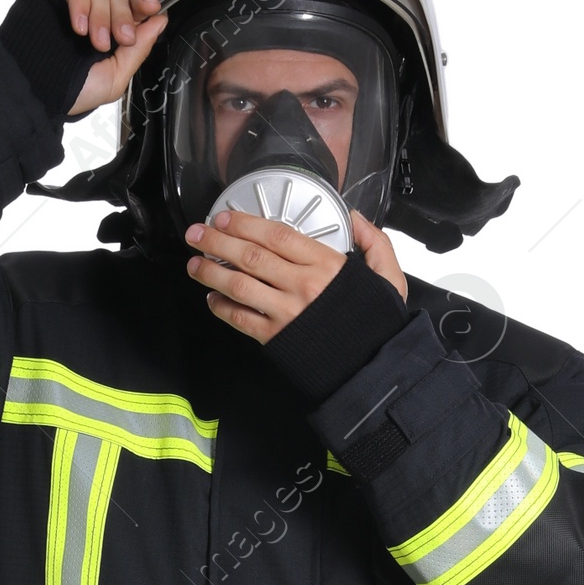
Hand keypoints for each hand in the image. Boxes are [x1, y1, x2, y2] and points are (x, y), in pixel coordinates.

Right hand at [58, 0, 165, 116]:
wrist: (34, 93)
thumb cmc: (70, 91)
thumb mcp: (114, 78)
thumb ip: (139, 49)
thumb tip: (160, 21)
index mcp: (109, 35)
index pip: (130, 8)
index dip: (143, 3)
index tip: (152, 7)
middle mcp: (92, 16)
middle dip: (123, 17)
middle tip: (119, 40)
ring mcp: (72, 4)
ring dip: (100, 15)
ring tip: (92, 41)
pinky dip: (80, 2)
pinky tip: (78, 26)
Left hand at [185, 206, 407, 341]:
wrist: (373, 368)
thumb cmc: (377, 323)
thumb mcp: (388, 276)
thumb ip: (373, 242)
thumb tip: (355, 217)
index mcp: (326, 264)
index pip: (276, 235)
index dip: (246, 223)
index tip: (226, 216)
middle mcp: (302, 285)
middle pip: (250, 255)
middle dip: (218, 241)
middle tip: (197, 233)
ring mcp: (287, 312)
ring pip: (239, 284)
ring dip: (212, 272)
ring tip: (194, 263)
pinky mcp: (277, 338)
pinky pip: (242, 319)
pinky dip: (223, 308)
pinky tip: (212, 299)